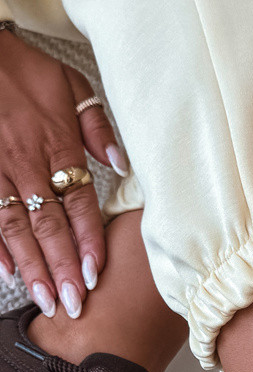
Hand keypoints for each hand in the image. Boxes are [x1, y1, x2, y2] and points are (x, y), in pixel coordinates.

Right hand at [0, 27, 125, 317]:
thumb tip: (122, 164)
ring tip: (44, 299)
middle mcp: (27, 162)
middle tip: (73, 304)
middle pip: (49, 225)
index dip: (88, 241)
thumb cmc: (22, 67)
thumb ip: (97, 128)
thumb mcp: (70, 86)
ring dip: (31, 266)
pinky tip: (4, 271)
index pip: (79, 203)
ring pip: (15, 226)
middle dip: (62, 268)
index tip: (96, 274)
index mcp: (57, 145)